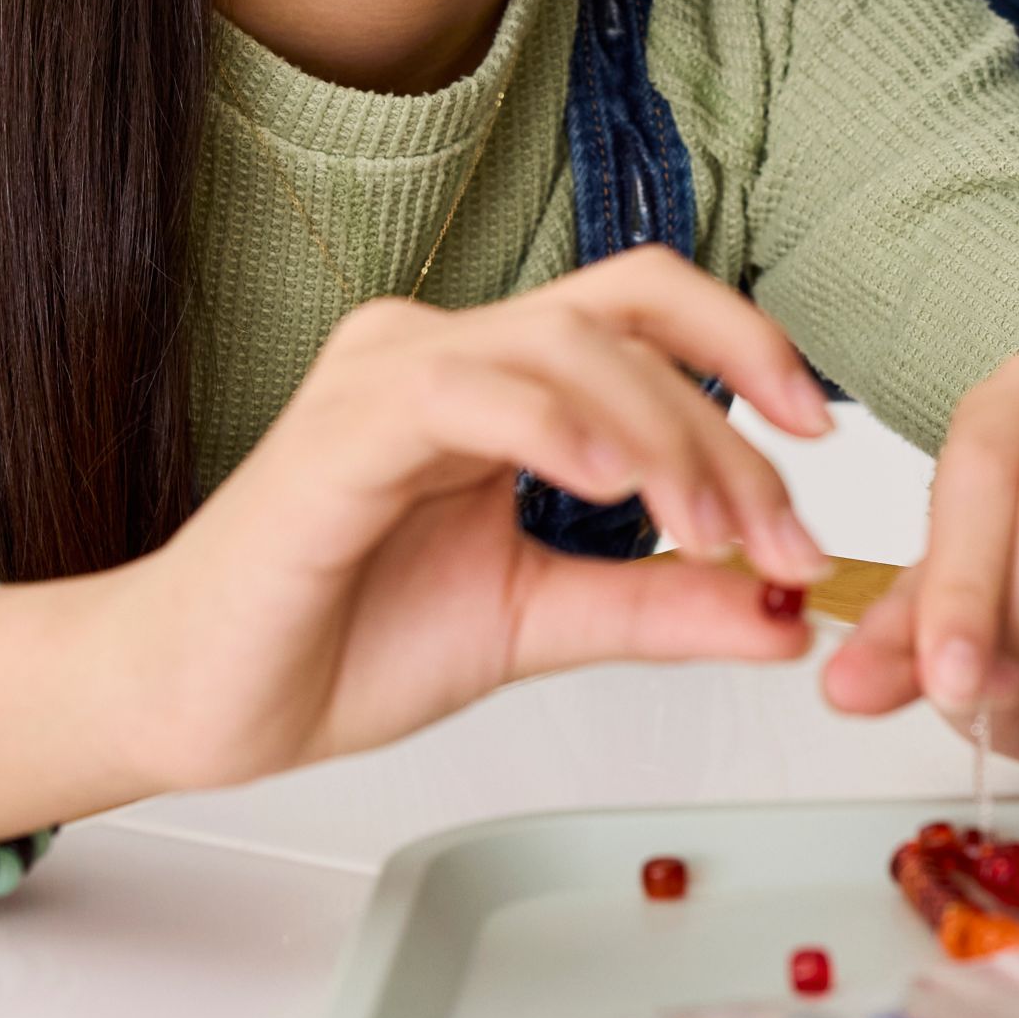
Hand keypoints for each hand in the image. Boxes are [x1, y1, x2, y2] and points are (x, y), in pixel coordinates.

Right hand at [96, 247, 837, 794]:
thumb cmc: (334, 643)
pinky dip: (558, 426)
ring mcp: (386, 375)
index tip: (819, 443)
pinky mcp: (342, 429)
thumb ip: (653, 605)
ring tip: (714, 535)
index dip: (744, 348)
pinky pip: (469, 390)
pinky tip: (615, 484)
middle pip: (623, 314)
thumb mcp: (535, 621)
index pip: (639, 312)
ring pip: (566, 345)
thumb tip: (784, 612)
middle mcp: (439, 350)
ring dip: (666, 436)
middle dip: (728, 418)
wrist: (199, 705)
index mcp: (486, 378)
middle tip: (780, 535)